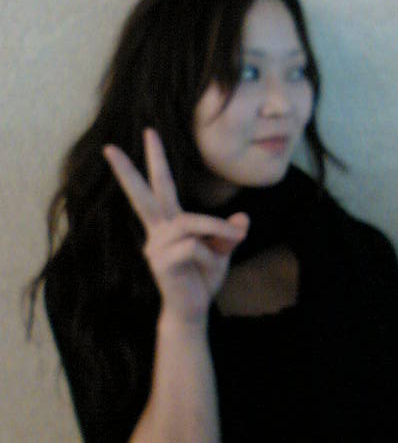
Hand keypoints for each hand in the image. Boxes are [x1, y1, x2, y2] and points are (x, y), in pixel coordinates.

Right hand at [103, 128, 248, 323]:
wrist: (193, 310)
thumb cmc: (203, 278)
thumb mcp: (222, 252)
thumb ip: (228, 233)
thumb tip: (243, 218)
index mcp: (170, 223)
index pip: (161, 186)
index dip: (156, 160)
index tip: (149, 132)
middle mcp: (158, 230)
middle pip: (144, 194)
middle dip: (130, 169)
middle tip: (110, 146)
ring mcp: (156, 245)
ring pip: (190, 222)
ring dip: (216, 230)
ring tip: (234, 239)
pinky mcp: (161, 261)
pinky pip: (193, 245)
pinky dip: (210, 252)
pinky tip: (209, 266)